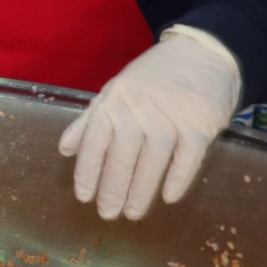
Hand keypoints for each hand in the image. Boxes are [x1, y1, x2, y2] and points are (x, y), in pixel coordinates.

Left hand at [57, 27, 242, 219]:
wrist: (201, 53)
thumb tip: (65, 150)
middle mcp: (139, 106)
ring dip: (142, 189)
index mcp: (114, 100)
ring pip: (154, 158)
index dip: (87, 171)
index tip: (84, 197)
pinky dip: (178, 178)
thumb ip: (90, 122)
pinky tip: (169, 197)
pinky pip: (188, 157)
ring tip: (133, 213)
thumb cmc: (153, 78)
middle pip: (123, 153)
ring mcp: (171, 114)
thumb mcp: (115, 92)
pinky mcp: (200, 121)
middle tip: (108, 213)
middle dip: (113, 188)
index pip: (95, 140)